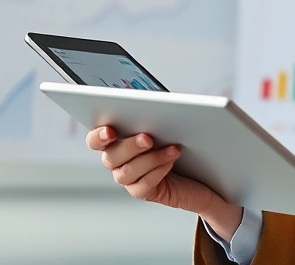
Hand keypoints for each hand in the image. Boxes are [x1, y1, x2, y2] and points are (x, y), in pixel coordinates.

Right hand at [86, 127, 243, 239]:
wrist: (200, 172)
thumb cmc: (180, 141)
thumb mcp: (167, 123)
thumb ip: (155, 113)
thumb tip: (157, 102)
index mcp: (117, 140)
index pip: (95, 140)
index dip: (98, 136)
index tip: (110, 130)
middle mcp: (118, 161)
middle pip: (110, 157)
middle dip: (129, 146)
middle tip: (147, 137)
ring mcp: (129, 179)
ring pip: (126, 172)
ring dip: (150, 159)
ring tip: (171, 149)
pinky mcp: (143, 192)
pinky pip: (143, 185)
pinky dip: (158, 172)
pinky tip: (171, 162)